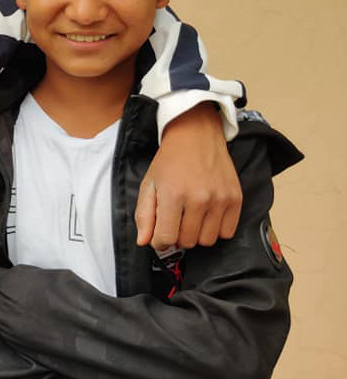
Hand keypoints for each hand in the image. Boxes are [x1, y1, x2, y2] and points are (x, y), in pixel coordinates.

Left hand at [135, 104, 241, 249]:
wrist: (195, 136)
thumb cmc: (169, 161)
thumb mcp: (149, 184)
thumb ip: (144, 215)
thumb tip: (144, 242)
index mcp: (173, 195)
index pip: (167, 238)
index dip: (159, 241)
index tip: (159, 234)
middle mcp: (199, 199)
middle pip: (188, 242)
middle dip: (178, 236)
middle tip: (175, 221)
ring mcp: (220, 199)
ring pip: (208, 240)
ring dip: (197, 234)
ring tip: (190, 217)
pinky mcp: (236, 198)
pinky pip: (227, 232)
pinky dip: (216, 229)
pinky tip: (206, 215)